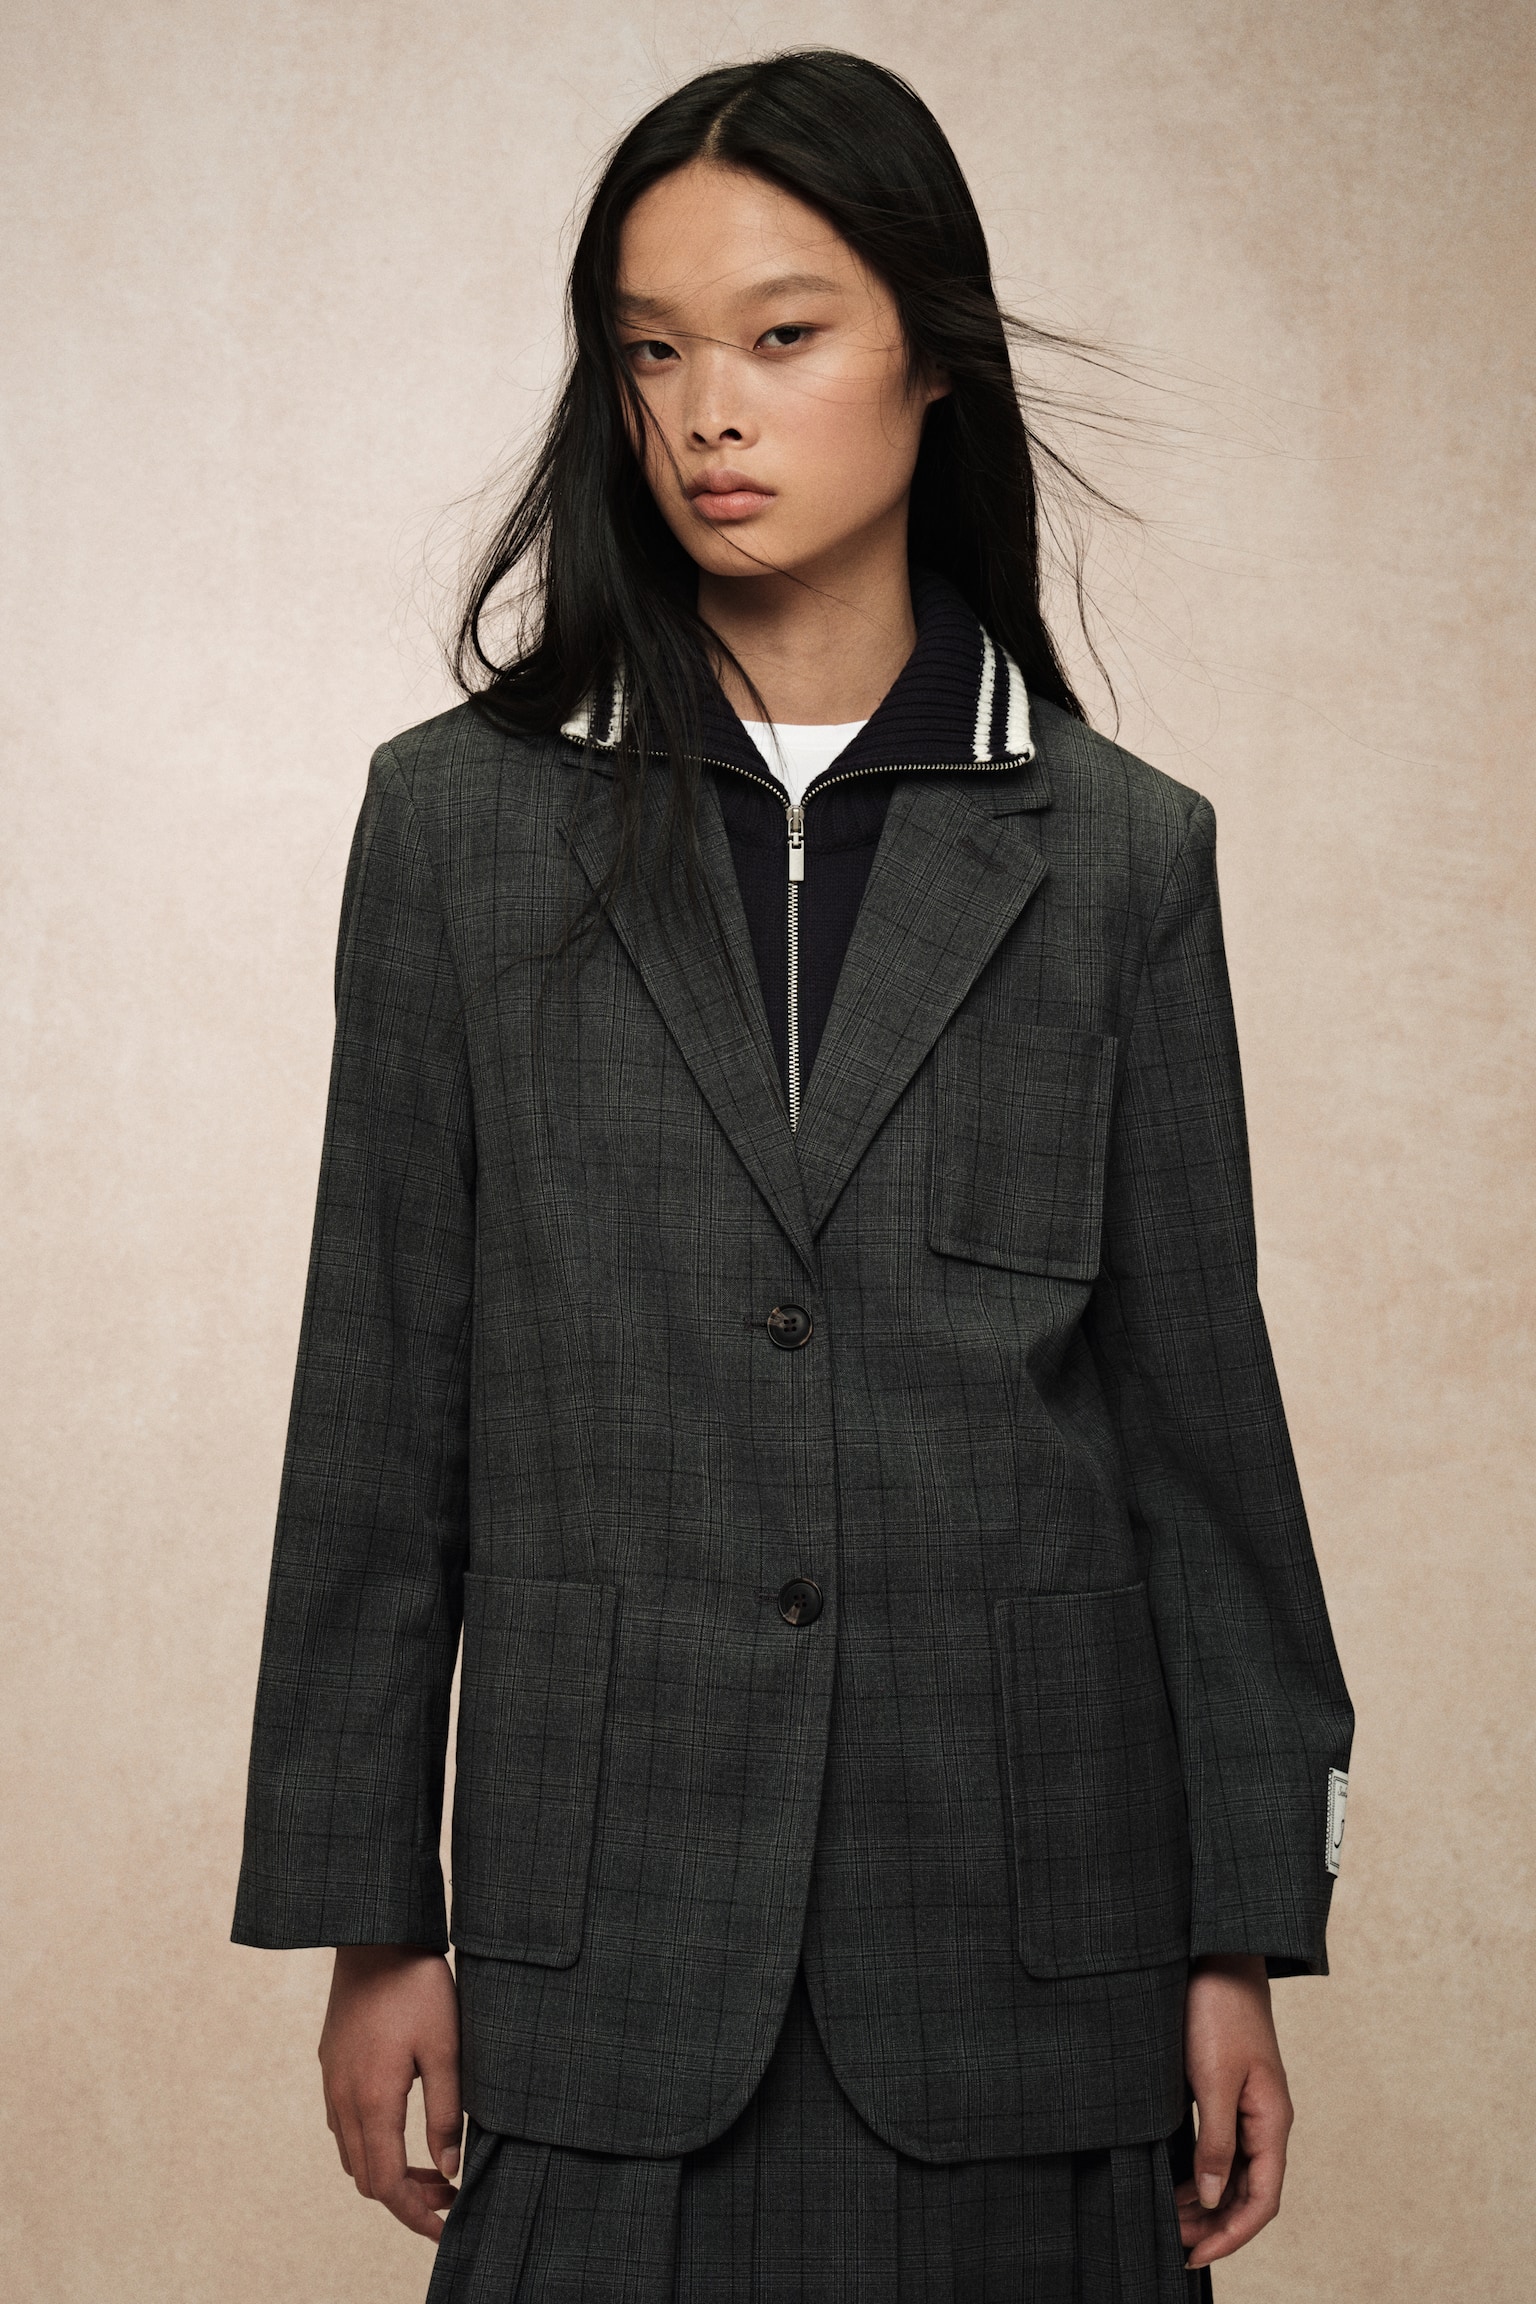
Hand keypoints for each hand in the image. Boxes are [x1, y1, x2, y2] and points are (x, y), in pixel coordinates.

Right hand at [319, 1945, 462, 2241]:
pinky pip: (344, 2125)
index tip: (447, 2228)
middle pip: (367, 2178)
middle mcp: (344, 2099)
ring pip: (352, 2154)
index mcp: (373, 2100)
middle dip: (407, 2198)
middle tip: (450, 2192)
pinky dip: (372, 2145)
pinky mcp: (332, 2065)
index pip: (387, 2185)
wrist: (375, 1936)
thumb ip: (446, 2113)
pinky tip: (403, 2128)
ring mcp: (333, 2082)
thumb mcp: (446, 2048)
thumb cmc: (417, 1986)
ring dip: (388, 2172)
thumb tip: (449, 2169)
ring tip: (433, 2165)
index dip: (416, 2216)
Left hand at [1176, 1954, 1293, 2270]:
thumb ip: (1216, 2140)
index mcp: (1272, 2120)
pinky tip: (1176, 2181)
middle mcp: (1265, 2118)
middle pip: (1248, 2191)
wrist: (1216, 1952)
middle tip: (1173, 2244)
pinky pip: (1221, 2145)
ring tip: (1170, 2220)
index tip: (1195, 2257)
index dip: (1232, 2235)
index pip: (1261, 2199)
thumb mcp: (1212, 2079)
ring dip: (1206, 2201)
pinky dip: (1201, 2171)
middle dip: (1214, 2225)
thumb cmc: (1218, 2010)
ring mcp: (1248, 2104)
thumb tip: (1214, 2197)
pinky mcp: (1227, 2088)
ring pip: (1234, 2171)